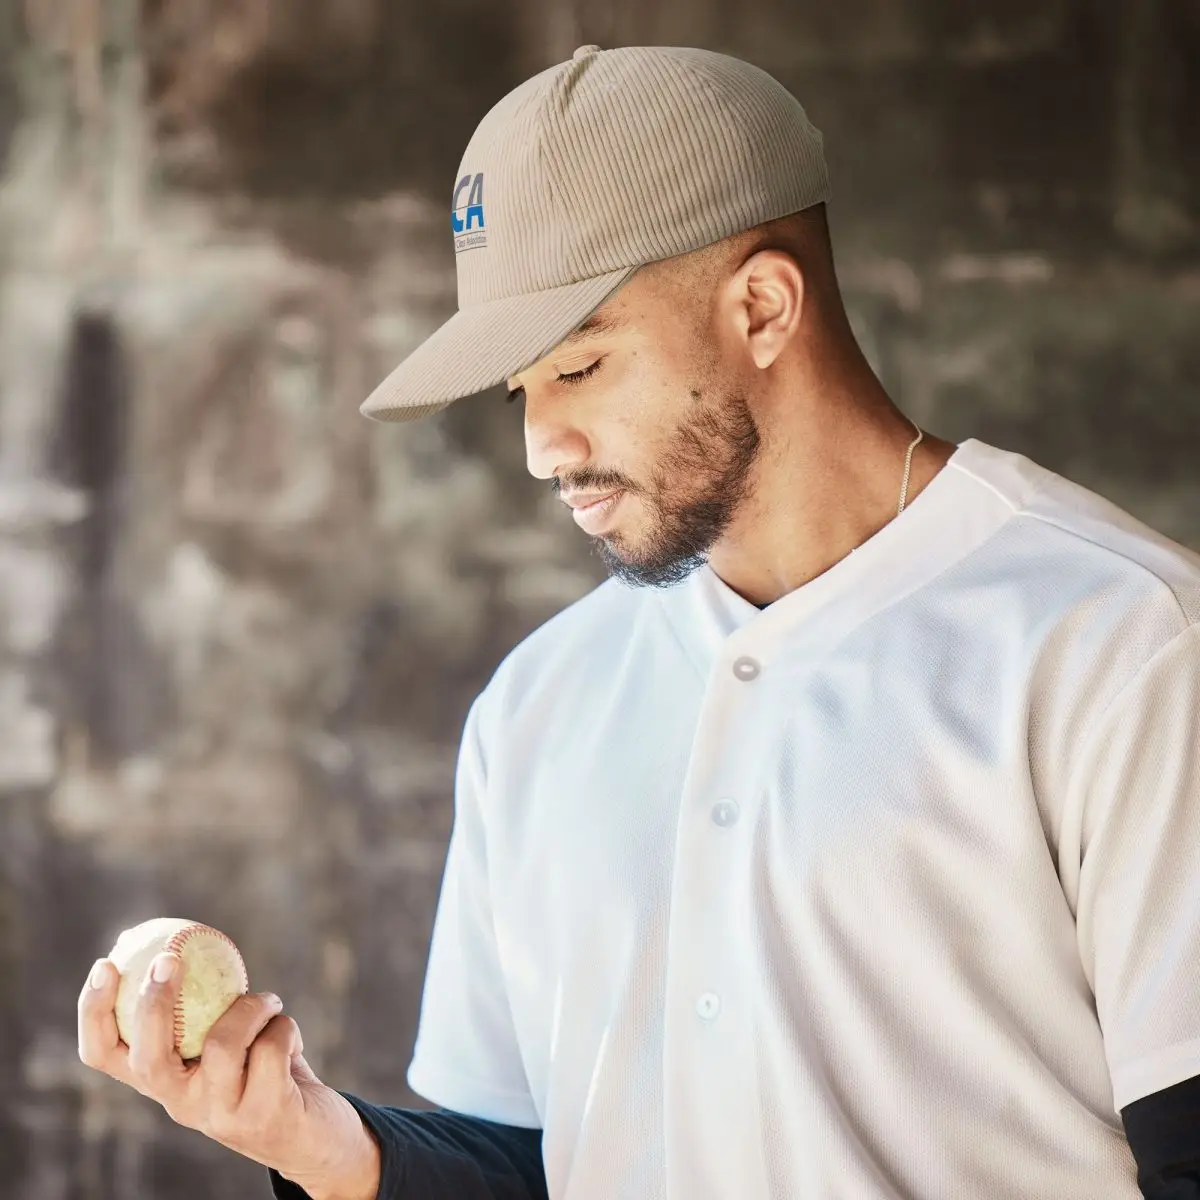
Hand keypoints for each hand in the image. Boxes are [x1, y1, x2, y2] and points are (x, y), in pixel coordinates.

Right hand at [78, 953, 380, 1198]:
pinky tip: (289, 1037)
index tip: (105, 964)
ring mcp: (221, 1114)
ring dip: (251, 1006)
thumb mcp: (225, 1036)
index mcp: (163, 1081)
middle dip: (153, 1004)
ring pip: (222, 1044)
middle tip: (168, 958)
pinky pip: (271, 1046)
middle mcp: (181, 1104)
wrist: (312, 1132)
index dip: (94, 1012)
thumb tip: (170, 941)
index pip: (104, 1055)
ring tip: (269, 1001)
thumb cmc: (264, 1067)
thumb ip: (203, 1004)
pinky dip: (284, 1026)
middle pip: (148, 1058)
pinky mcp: (264, 1114)